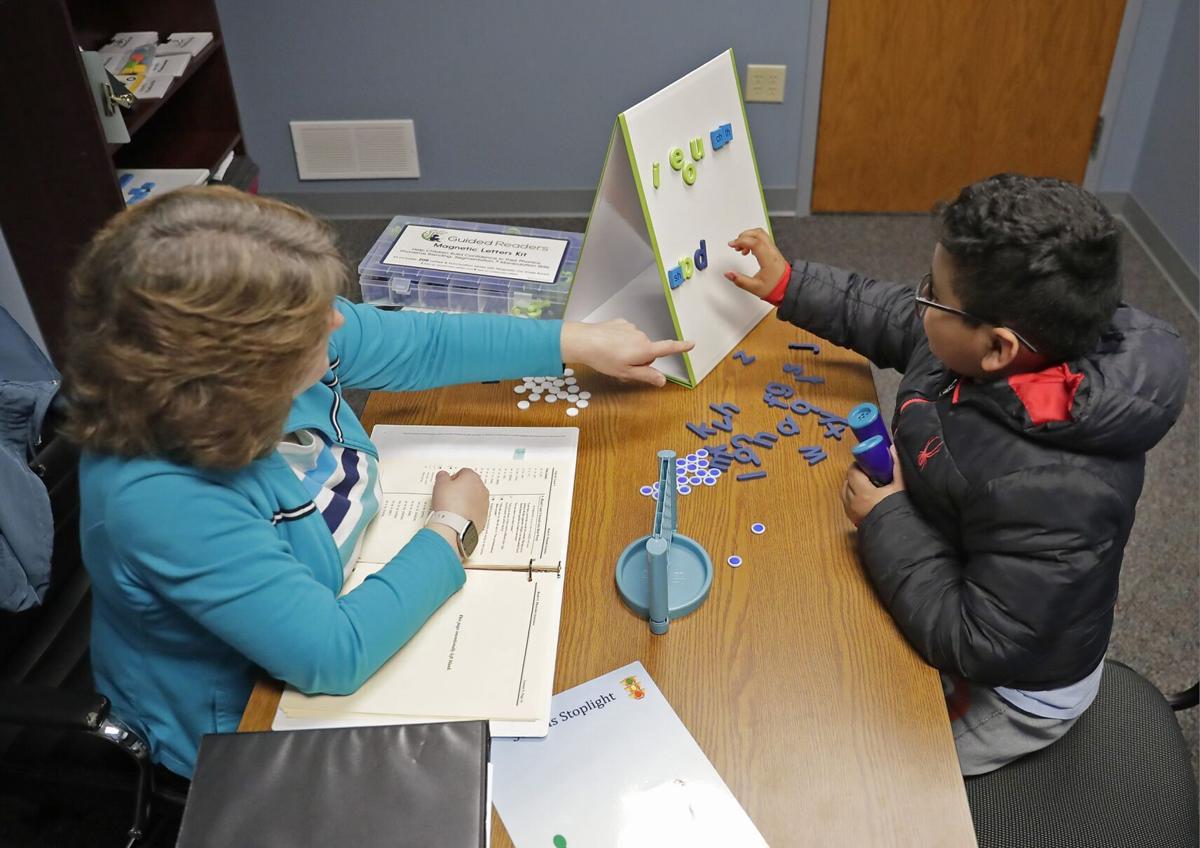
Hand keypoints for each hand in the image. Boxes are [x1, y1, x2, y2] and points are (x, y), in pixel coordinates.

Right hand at [431, 468, 488, 532]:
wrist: (455, 525)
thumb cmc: (449, 504)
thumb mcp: (440, 484)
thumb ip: (442, 476)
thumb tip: (443, 475)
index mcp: (472, 477)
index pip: (463, 472)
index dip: (453, 479)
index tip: (447, 485)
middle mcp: (482, 489)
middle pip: (470, 485)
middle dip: (461, 489)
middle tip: (449, 496)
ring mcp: (484, 503)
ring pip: (474, 498)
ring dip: (466, 501)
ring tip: (453, 507)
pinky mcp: (484, 516)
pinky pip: (475, 510)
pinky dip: (469, 512)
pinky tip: (459, 516)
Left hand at [560, 319, 693, 386]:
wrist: (584, 341)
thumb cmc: (604, 359)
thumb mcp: (626, 373)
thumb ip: (646, 375)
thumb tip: (663, 380)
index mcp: (645, 349)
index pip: (668, 348)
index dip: (681, 347)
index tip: (691, 344)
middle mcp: (641, 336)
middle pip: (649, 350)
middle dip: (640, 358)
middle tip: (623, 365)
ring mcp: (631, 328)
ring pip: (637, 342)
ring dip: (629, 349)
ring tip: (613, 354)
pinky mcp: (621, 322)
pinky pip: (627, 334)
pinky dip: (621, 340)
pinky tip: (609, 344)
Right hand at [725, 228, 788, 297]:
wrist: (786, 287)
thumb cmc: (774, 287)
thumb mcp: (754, 287)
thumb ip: (740, 280)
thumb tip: (728, 274)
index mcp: (768, 259)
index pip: (755, 243)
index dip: (742, 241)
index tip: (732, 245)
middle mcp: (772, 251)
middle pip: (758, 234)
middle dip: (743, 236)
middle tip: (735, 244)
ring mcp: (773, 249)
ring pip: (760, 234)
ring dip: (748, 237)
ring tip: (740, 248)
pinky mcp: (772, 250)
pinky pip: (762, 239)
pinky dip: (752, 240)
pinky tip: (748, 250)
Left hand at [841, 445, 904, 526]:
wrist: (897, 534)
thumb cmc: (898, 509)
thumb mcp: (900, 487)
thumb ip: (896, 467)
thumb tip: (891, 449)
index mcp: (862, 492)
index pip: (852, 472)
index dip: (857, 465)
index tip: (866, 463)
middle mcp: (852, 501)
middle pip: (847, 481)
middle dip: (855, 475)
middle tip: (868, 472)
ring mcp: (851, 511)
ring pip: (845, 492)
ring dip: (851, 486)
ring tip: (865, 484)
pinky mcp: (852, 519)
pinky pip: (846, 502)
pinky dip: (851, 496)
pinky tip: (863, 496)